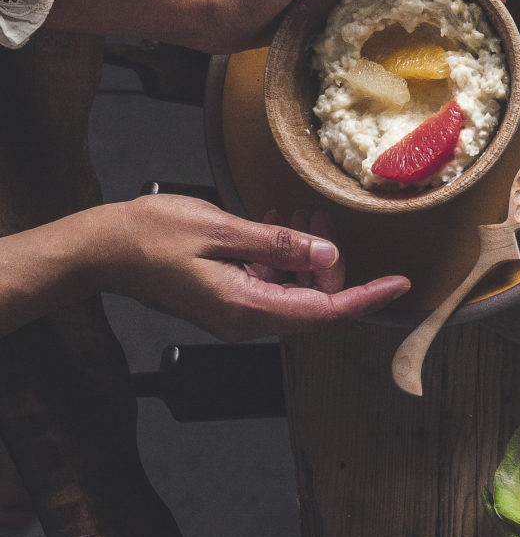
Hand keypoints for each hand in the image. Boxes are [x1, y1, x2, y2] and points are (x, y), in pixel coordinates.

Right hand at [91, 197, 409, 339]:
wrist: (102, 249)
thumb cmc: (151, 235)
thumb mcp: (221, 229)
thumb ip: (278, 246)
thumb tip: (326, 257)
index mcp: (247, 308)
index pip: (325, 313)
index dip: (367, 298)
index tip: (401, 284)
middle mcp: (244, 320)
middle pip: (315, 305)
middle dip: (331, 264)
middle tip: (324, 219)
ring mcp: (234, 313)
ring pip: (294, 292)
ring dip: (306, 257)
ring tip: (300, 216)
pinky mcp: (225, 300)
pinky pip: (269, 285)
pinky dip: (281, 258)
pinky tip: (276, 225)